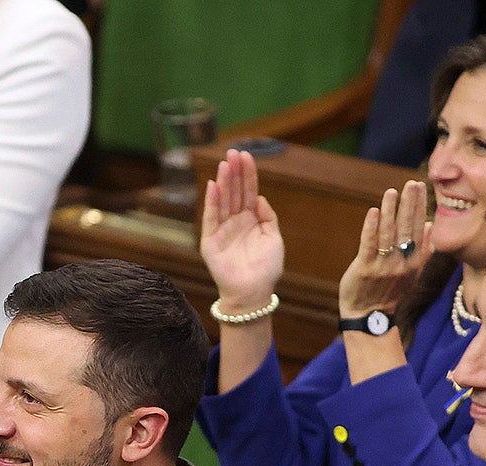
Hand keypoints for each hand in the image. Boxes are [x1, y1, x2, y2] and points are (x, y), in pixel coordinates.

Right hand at [200, 149, 284, 311]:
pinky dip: (211, 202)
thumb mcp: (274, 239)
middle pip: (234, 192)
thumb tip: (260, 197)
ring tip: (224, 164)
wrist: (253, 293)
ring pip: (223, 201)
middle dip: (234, 172)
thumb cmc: (266, 269)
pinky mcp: (210, 242)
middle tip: (233, 152)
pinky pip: (210, 219)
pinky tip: (213, 186)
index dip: (248, 174)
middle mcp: (235, 221)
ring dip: (223, 182)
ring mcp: (222, 230)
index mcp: (251, 220)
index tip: (246, 155)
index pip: (248, 192)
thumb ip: (268, 217)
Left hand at [338, 180, 429, 317]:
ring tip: (392, 192)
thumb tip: (430, 224)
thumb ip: (423, 250)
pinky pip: (369, 245)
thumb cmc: (389, 292)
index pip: (419, 229)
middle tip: (411, 183)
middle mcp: (401, 263)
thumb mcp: (411, 273)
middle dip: (409, 204)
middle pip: (407, 228)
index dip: (419, 207)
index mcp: (414, 262)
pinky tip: (373, 211)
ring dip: (391, 211)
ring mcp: (383, 266)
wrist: (368, 317)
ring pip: (388, 234)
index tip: (420, 187)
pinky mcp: (365, 269)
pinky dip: (371, 228)